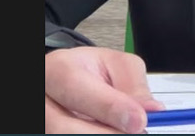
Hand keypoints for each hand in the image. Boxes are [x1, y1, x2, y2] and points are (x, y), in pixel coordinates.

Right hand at [45, 46, 164, 133]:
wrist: (66, 82)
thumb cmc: (91, 73)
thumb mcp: (115, 65)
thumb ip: (133, 84)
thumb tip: (151, 110)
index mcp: (57, 71)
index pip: (75, 87)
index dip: (109, 107)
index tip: (139, 120)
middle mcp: (43, 101)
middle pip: (64, 128)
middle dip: (108, 134)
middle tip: (136, 131)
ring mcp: (42, 125)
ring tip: (123, 130)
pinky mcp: (49, 135)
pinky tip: (110, 132)